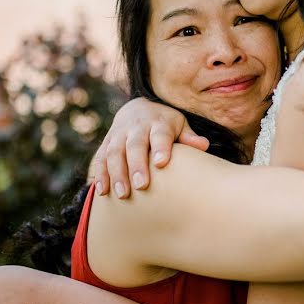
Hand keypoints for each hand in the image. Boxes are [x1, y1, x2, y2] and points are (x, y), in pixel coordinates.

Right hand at [88, 98, 209, 197]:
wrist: (139, 108)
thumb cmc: (165, 125)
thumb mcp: (179, 125)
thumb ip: (189, 137)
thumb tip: (204, 146)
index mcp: (158, 123)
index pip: (160, 134)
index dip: (160, 147)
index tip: (161, 163)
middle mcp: (136, 127)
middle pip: (135, 145)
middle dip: (137, 165)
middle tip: (141, 185)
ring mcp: (119, 134)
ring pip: (114, 152)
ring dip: (116, 173)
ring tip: (121, 195)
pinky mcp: (106, 142)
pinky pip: (100, 158)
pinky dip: (99, 174)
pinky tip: (101, 191)